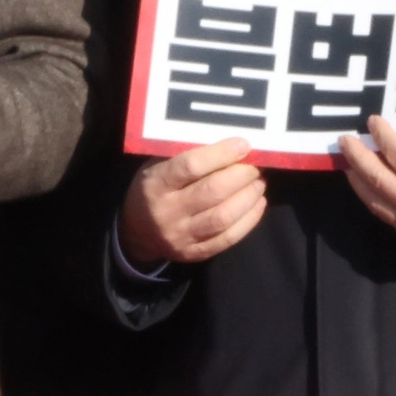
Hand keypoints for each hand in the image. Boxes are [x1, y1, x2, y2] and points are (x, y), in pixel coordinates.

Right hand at [119, 137, 267, 270]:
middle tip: (256, 166)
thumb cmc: (153, 188)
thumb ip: (186, 155)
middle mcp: (167, 212)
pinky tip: (258, 203)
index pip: (190, 166)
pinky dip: (249, 220)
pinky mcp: (193, 253)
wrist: (136, 233)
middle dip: (241, 175)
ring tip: (259, 183)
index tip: (244, 145)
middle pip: (213, 192)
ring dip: (249, 197)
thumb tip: (227, 142)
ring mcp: (180, 236)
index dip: (221, 154)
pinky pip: (227, 238)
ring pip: (223, 217)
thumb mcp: (158, 166)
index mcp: (156, 184)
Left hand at [342, 116, 395, 264]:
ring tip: (348, 163)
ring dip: (357, 180)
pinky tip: (368, 187)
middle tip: (346, 141)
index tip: (373, 122)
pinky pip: (385, 215)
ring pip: (373, 201)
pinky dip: (373, 198)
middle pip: (375, 178)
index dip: (383, 136)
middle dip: (357, 157)